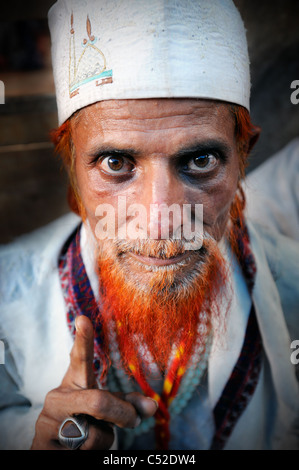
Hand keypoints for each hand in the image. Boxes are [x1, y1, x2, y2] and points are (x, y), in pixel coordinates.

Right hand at [31, 315, 157, 449]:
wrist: (57, 451)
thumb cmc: (85, 424)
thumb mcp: (107, 410)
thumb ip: (127, 405)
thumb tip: (152, 406)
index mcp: (75, 382)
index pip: (79, 358)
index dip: (82, 339)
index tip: (83, 319)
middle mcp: (58, 396)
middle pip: (98, 401)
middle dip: (121, 414)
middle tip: (134, 421)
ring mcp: (48, 419)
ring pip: (94, 433)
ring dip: (105, 440)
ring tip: (90, 437)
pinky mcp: (44, 442)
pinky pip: (84, 450)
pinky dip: (93, 452)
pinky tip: (77, 450)